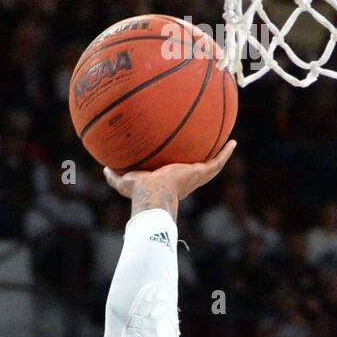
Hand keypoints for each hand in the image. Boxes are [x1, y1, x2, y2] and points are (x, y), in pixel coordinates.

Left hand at [105, 140, 236, 209]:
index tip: (182, 161)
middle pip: (197, 169)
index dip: (181, 167)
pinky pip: (217, 161)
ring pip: (212, 165)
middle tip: (209, 149)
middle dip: (202, 161)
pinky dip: (226, 153)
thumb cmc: (139, 192)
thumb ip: (114, 176)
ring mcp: (195, 177)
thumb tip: (103, 167)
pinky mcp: (201, 173)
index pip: (177, 174)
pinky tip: (233, 141)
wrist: (153, 195)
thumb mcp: (124, 181)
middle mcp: (185, 180)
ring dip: (221, 155)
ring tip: (228, 143)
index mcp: (170, 182)